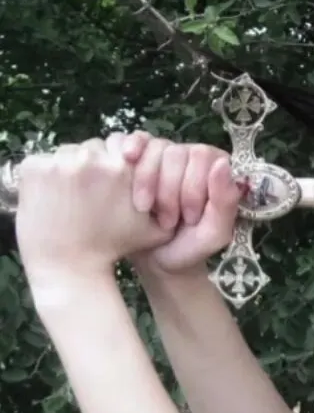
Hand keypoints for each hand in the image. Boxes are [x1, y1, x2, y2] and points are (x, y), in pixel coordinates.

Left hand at [15, 139, 172, 287]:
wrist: (68, 264)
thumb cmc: (114, 246)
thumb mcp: (155, 228)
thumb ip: (169, 200)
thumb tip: (181, 175)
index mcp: (122, 167)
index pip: (123, 148)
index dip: (120, 165)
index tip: (115, 185)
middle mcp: (91, 158)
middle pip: (94, 148)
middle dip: (95, 165)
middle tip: (94, 192)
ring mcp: (58, 161)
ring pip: (70, 153)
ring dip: (73, 168)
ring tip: (76, 197)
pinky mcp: (33, 167)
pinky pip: (45, 161)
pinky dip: (49, 176)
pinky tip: (57, 198)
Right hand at [115, 132, 241, 274]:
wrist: (155, 260)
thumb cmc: (190, 247)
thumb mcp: (214, 233)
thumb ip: (225, 202)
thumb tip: (222, 164)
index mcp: (216, 170)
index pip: (203, 156)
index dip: (193, 188)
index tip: (190, 218)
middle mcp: (192, 157)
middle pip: (176, 152)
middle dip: (168, 191)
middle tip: (167, 221)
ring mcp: (165, 154)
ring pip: (153, 148)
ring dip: (146, 182)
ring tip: (145, 211)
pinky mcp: (140, 158)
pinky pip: (134, 141)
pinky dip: (130, 149)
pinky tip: (127, 161)